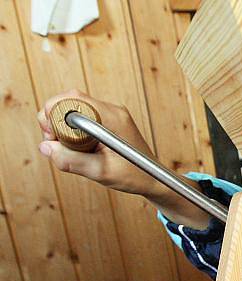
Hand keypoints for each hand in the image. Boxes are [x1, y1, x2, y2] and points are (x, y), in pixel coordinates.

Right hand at [37, 89, 162, 198]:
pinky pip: (82, 119)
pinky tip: (80, 148)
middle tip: (57, 145)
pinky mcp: (108, 122)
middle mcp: (111, 110)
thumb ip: (72, 160)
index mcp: (112, 118)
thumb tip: (45, 147)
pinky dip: (73, 132)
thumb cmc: (135, 176)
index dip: (54, 115)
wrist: (154, 180)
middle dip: (55, 122)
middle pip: (69, 101)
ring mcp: (110, 115)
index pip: (72, 99)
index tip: (53, 137)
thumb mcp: (101, 172)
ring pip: (73, 110)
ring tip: (69, 149)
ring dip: (63, 128)